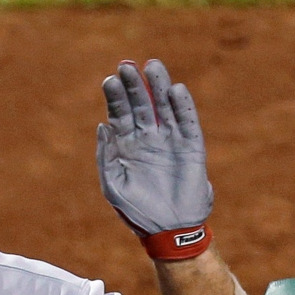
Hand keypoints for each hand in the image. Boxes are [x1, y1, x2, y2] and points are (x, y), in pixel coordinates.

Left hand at [96, 59, 212, 259]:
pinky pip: (187, 122)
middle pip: (140, 104)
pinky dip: (182, 106)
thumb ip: (106, 155)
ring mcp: (170, 140)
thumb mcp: (113, 184)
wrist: (168, 229)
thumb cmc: (137, 210)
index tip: (110, 80)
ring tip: (152, 66)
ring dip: (159, 86)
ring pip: (164, 107)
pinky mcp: (191, 146)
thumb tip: (103, 125)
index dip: (116, 96)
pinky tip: (175, 90)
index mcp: (126, 145)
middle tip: (127, 65)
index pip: (119, 114)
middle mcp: (148, 138)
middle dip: (134, 85)